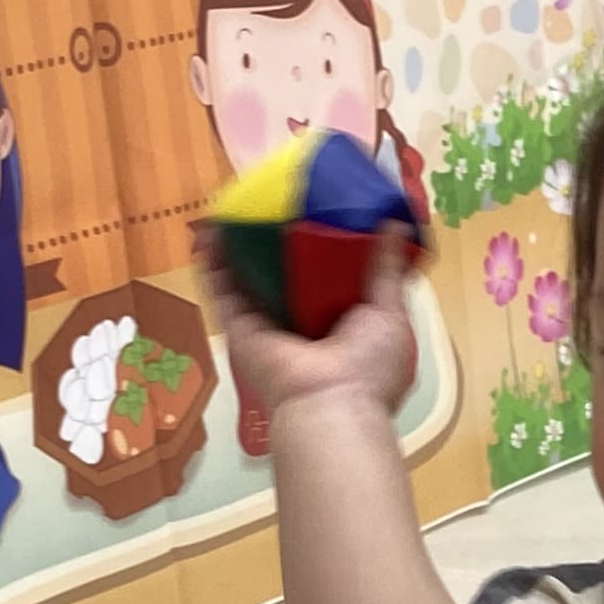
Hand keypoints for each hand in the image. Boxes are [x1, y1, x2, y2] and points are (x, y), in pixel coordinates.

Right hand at [198, 221, 420, 428]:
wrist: (329, 402)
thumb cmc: (368, 364)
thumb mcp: (390, 313)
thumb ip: (387, 271)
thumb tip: (394, 225)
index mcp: (340, 323)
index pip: (328, 278)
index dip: (323, 246)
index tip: (320, 210)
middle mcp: (301, 323)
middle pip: (284, 275)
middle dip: (278, 242)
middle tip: (276, 201)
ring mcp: (267, 325)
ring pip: (248, 278)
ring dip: (239, 245)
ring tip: (236, 206)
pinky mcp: (239, 328)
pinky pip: (222, 291)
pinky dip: (212, 262)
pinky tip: (208, 230)